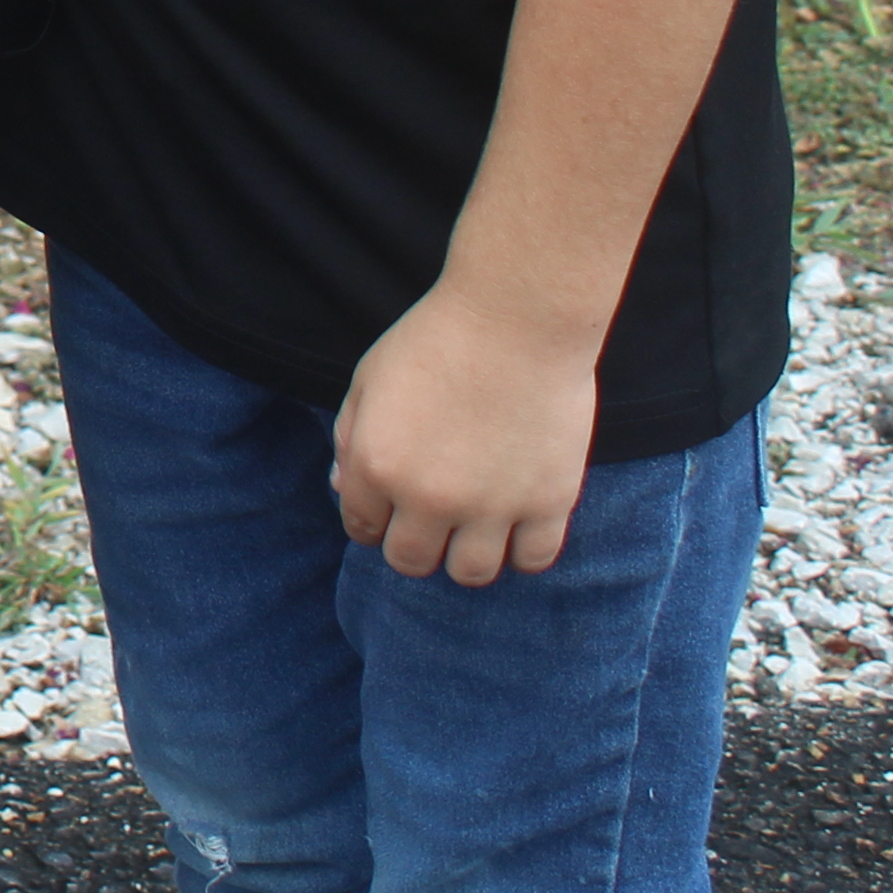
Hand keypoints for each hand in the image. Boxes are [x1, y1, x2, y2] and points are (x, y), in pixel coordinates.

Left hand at [334, 282, 597, 583]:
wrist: (516, 318)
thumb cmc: (436, 340)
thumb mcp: (370, 381)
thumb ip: (352, 440)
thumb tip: (344, 491)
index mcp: (377, 466)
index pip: (362, 528)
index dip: (373, 521)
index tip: (389, 510)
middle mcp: (430, 497)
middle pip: (412, 562)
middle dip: (413, 544)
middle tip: (429, 519)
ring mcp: (492, 506)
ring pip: (471, 574)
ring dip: (465, 556)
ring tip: (472, 527)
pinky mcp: (548, 502)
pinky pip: (534, 560)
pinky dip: (522, 551)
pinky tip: (516, 524)